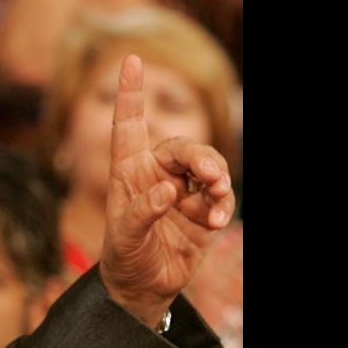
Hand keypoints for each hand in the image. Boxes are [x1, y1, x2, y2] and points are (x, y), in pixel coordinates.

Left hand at [99, 56, 235, 327]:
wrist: (144, 286)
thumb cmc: (124, 257)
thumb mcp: (124, 239)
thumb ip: (143, 214)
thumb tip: (168, 192)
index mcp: (127, 170)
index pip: (128, 124)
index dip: (130, 92)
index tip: (130, 60)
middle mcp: (155, 173)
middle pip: (182, 147)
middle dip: (200, 156)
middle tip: (212, 175)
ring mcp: (182, 189)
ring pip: (207, 166)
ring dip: (217, 177)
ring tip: (217, 195)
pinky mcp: (203, 208)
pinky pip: (220, 194)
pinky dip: (223, 204)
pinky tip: (216, 222)